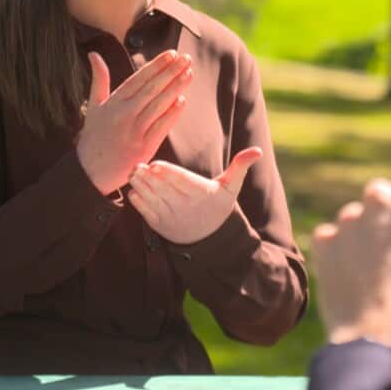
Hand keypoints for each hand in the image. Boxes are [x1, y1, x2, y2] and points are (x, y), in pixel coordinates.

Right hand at [77, 50, 193, 195]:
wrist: (90, 172)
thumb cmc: (94, 137)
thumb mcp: (93, 106)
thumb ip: (99, 80)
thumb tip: (94, 54)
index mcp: (113, 103)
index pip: (139, 79)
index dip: (157, 65)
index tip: (172, 53)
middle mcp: (123, 114)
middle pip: (152, 89)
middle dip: (171, 72)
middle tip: (186, 58)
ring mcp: (134, 131)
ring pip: (158, 105)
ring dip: (175, 88)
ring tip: (189, 74)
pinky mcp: (143, 148)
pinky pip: (161, 127)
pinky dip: (172, 114)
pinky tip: (183, 100)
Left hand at [128, 147, 263, 244]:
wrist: (211, 238)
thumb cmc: (218, 206)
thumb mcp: (231, 187)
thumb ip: (240, 166)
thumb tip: (257, 151)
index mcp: (202, 193)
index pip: (182, 180)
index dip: (167, 172)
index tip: (154, 164)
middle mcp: (186, 206)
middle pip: (163, 188)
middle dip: (148, 177)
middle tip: (137, 165)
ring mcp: (172, 217)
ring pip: (152, 198)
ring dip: (140, 186)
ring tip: (133, 173)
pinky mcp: (161, 226)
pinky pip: (146, 212)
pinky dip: (138, 201)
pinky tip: (134, 189)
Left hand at [311, 136, 390, 347]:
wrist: (376, 344)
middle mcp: (381, 198)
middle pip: (390, 194)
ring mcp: (349, 218)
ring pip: (362, 217)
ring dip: (369, 235)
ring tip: (380, 274)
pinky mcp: (325, 239)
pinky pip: (339, 237)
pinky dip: (347, 252)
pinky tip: (359, 280)